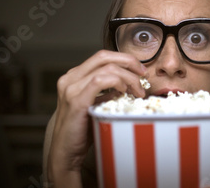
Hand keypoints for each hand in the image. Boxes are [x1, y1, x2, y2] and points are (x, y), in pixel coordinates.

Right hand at [47, 50, 147, 186]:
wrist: (66, 154)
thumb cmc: (82, 131)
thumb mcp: (95, 105)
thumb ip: (106, 92)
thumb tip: (127, 84)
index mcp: (74, 77)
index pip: (102, 57)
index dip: (124, 59)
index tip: (140, 71)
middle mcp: (70, 79)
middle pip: (103, 56)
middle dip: (129, 62)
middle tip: (143, 75)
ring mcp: (71, 88)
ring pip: (106, 68)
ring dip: (128, 77)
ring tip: (137, 90)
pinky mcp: (76, 101)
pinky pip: (100, 81)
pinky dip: (117, 82)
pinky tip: (124, 92)